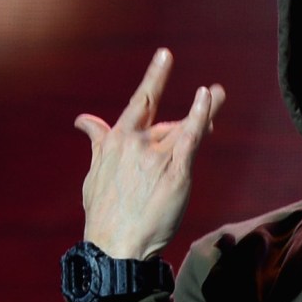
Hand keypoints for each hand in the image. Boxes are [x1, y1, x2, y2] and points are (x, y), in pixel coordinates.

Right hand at [74, 48, 224, 260]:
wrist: (115, 246)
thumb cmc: (103, 213)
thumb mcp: (95, 172)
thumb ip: (98, 142)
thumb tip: (84, 120)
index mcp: (116, 140)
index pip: (139, 101)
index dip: (155, 77)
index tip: (166, 55)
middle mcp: (136, 143)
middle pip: (167, 121)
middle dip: (188, 115)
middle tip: (210, 101)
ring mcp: (157, 157)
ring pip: (184, 127)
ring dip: (205, 109)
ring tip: (218, 93)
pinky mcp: (176, 174)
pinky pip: (191, 139)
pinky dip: (200, 116)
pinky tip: (208, 98)